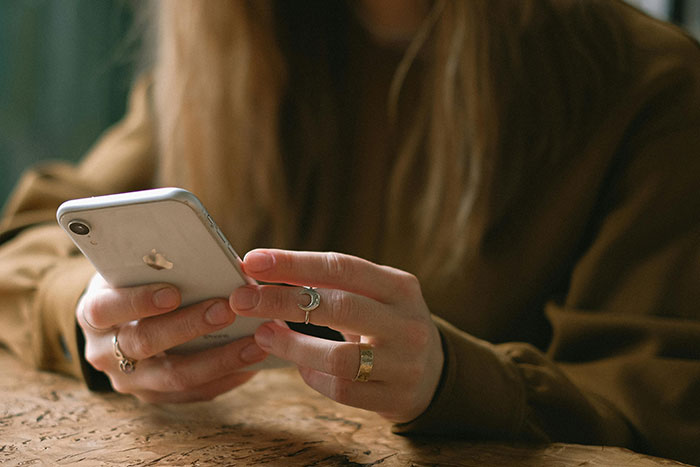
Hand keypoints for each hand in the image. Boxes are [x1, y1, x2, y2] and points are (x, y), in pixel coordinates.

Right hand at [76, 273, 267, 402]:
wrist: (122, 318)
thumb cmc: (137, 284)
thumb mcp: (135, 270)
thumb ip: (159, 266)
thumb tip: (211, 260)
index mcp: (93, 313)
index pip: (106, 308)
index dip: (138, 301)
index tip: (173, 292)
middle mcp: (103, 352)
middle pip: (145, 342)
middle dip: (189, 326)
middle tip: (226, 310)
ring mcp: (129, 379)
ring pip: (174, 376)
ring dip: (218, 359)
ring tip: (254, 342)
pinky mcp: (155, 396)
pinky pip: (193, 393)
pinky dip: (225, 378)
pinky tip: (251, 364)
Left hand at [231, 249, 443, 422]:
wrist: (434, 372)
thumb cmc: (386, 323)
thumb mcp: (374, 295)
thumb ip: (331, 284)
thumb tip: (263, 270)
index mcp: (400, 286)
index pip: (342, 267)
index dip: (295, 263)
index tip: (252, 260)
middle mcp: (408, 322)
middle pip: (339, 306)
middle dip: (283, 300)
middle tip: (241, 299)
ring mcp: (404, 362)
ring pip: (339, 356)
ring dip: (293, 345)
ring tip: (263, 334)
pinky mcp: (395, 396)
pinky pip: (343, 389)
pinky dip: (313, 376)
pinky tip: (299, 366)